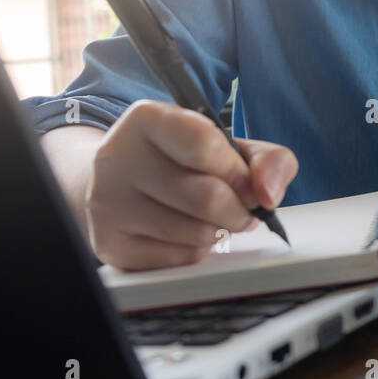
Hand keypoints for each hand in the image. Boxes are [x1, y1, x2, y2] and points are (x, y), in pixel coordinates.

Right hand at [86, 101, 297, 269]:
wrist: (121, 180)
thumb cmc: (182, 159)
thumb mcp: (227, 144)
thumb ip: (267, 159)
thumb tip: (268, 194)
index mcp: (147, 119)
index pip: (205, 146)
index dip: (239, 172)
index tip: (247, 181)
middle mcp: (118, 157)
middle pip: (206, 198)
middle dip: (239, 209)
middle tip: (242, 208)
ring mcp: (108, 203)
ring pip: (196, 234)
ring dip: (219, 231)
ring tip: (212, 217)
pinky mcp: (111, 244)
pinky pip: (179, 259)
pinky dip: (197, 250)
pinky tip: (187, 232)